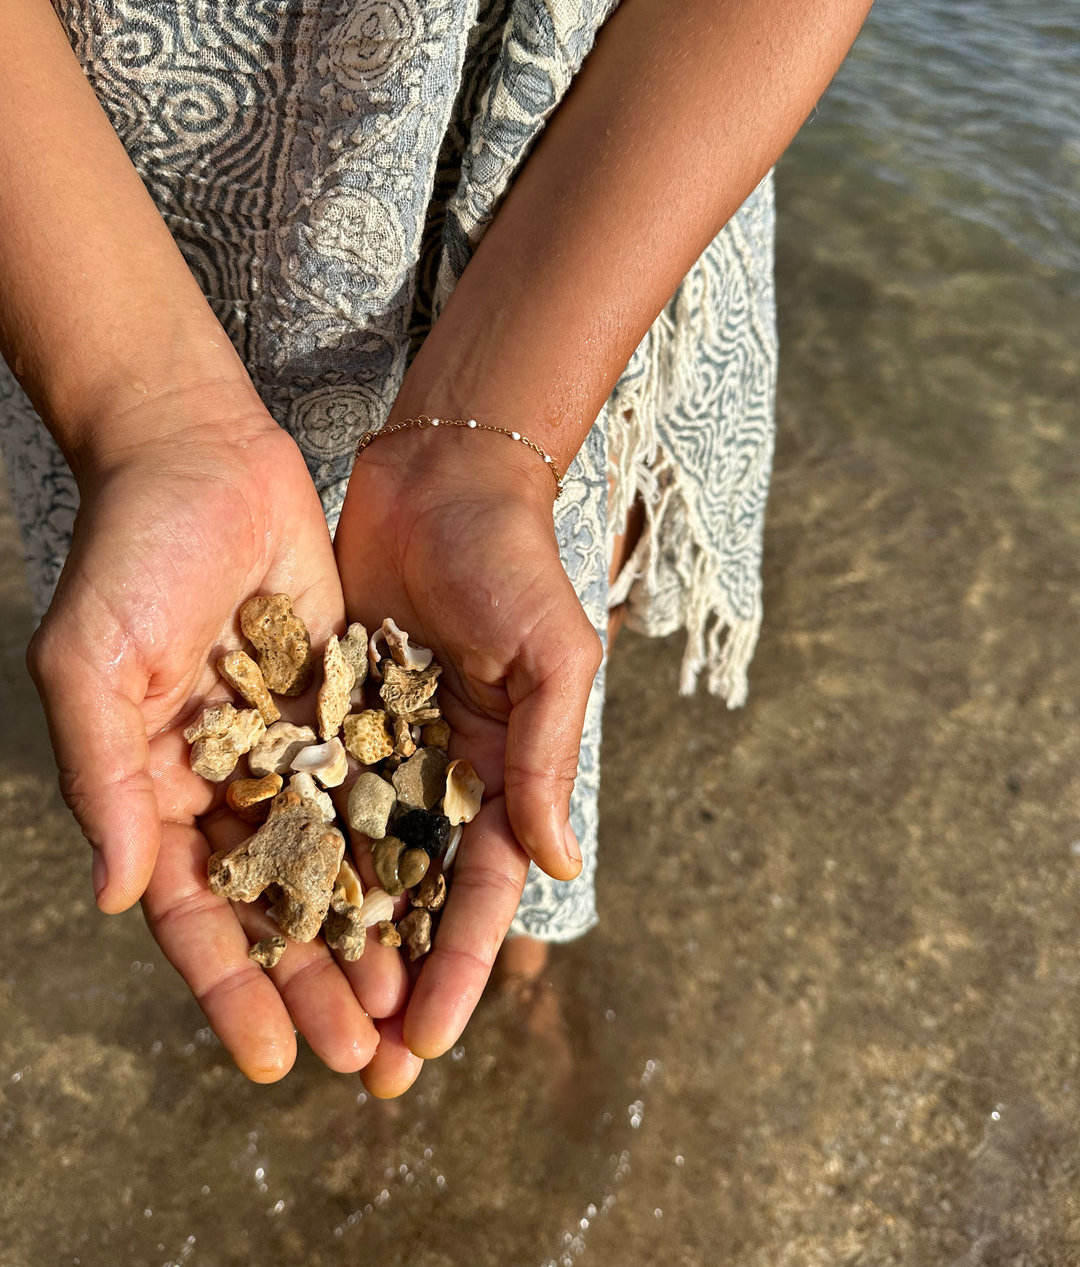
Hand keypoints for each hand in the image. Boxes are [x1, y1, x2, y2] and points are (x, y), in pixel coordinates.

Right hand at [27, 411, 406, 1079]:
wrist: (201, 455)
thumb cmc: (129, 555)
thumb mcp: (90, 664)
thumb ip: (104, 780)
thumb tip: (122, 899)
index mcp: (155, 790)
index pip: (196, 914)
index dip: (231, 990)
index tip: (273, 1059)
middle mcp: (224, 783)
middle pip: (275, 907)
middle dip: (316, 984)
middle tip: (366, 1061)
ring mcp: (290, 746)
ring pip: (335, 861)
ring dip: (367, 934)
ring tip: (409, 1006)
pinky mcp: (344, 703)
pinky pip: (376, 787)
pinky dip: (401, 845)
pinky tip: (437, 900)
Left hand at [334, 426, 603, 1096]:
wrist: (440, 476)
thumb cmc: (513, 559)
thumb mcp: (552, 654)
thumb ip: (548, 755)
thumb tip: (559, 866)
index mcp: (505, 771)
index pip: (483, 891)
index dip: (460, 968)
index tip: (425, 1040)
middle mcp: (441, 775)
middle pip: (415, 899)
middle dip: (393, 980)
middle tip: (359, 1063)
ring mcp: (379, 748)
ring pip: (353, 863)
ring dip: (334, 938)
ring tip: (301, 1009)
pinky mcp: (326, 713)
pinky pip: (303, 794)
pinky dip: (286, 852)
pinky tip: (255, 907)